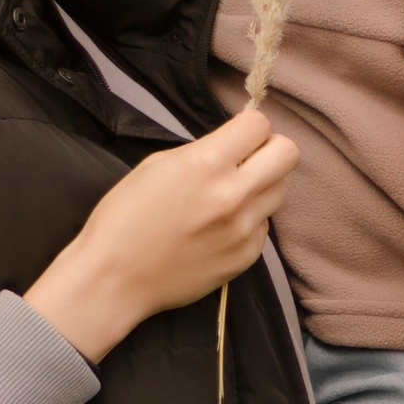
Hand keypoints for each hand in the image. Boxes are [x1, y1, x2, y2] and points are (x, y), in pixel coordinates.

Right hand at [26, 106, 298, 365]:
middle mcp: (234, 194)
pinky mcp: (247, 257)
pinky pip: (265, 226)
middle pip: (288, 153)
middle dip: (269, 150)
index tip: (236, 137)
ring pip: (280, 190)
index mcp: (207, 163)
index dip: (247, 127)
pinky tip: (220, 228)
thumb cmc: (123, 218)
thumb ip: (201, 152)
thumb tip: (232, 149)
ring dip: (261, 186)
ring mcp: (245, 229)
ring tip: (231, 196)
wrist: (115, 279)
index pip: (260, 124)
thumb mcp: (155, 166)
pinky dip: (249, 221)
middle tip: (247, 160)